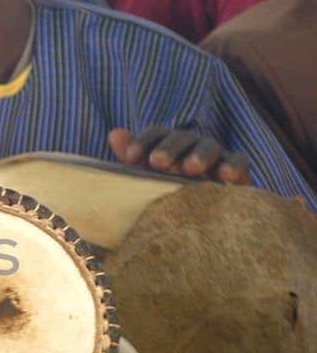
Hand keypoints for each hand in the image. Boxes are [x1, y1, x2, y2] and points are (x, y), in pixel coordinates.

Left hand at [110, 126, 250, 184]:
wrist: (207, 218)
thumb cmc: (173, 194)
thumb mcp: (150, 178)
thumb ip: (134, 158)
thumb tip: (114, 133)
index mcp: (170, 145)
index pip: (157, 134)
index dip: (143, 142)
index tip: (130, 157)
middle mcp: (192, 145)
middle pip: (181, 138)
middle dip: (169, 148)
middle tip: (158, 162)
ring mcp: (217, 156)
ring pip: (209, 147)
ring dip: (199, 155)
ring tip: (189, 168)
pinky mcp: (237, 171)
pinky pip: (238, 162)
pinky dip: (233, 166)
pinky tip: (225, 176)